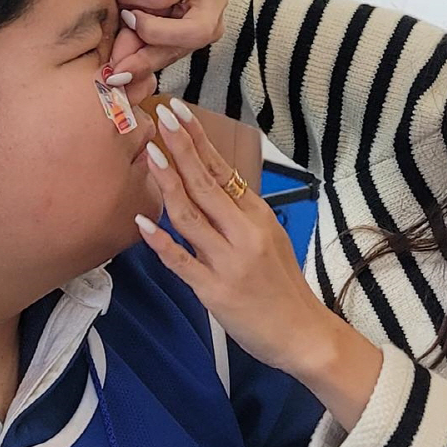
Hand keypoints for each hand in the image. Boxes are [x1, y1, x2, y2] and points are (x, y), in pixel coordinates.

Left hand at [137, 99, 330, 376]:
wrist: (303, 334)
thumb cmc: (284, 286)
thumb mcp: (270, 238)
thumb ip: (240, 215)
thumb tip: (208, 187)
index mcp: (258, 216)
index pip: (223, 169)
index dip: (198, 140)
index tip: (179, 112)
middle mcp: (244, 233)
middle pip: (205, 184)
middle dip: (181, 149)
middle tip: (161, 118)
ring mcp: (228, 262)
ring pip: (191, 217)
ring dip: (168, 184)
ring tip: (149, 155)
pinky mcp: (214, 291)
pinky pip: (182, 262)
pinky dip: (161, 242)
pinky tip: (142, 222)